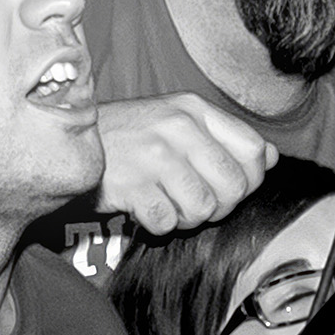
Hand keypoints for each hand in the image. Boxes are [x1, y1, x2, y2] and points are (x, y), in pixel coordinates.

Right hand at [92, 93, 274, 235]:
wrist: (64, 141)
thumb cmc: (126, 137)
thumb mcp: (177, 120)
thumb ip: (225, 136)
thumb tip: (270, 157)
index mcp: (194, 109)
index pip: (254, 150)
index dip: (249, 179)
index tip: (228, 185)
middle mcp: (177, 127)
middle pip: (235, 186)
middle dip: (219, 205)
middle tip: (194, 200)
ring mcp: (153, 155)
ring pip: (204, 208)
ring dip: (187, 217)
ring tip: (167, 202)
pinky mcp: (131, 184)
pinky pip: (168, 222)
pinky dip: (159, 225)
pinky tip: (146, 209)